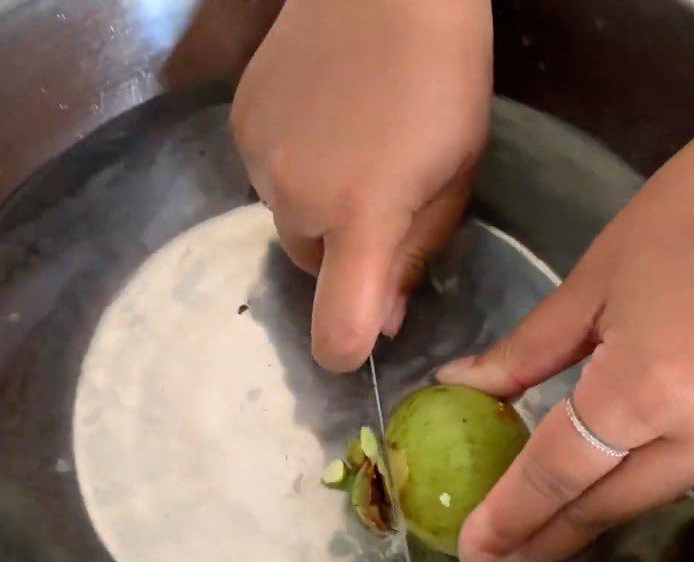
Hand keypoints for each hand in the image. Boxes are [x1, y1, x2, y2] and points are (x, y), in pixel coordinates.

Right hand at [232, 0, 492, 371]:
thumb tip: (381, 325)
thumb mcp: (455, 179)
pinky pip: (266, 179)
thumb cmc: (443, 79)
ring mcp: (259, 162)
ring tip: (349, 149)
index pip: (337, 327)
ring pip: (288, 222)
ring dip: (316, 210)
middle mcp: (299, 200)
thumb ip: (413, 259)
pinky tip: (319, 125)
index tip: (359, 337)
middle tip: (377, 198)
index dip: (344, 350)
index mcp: (363, 216)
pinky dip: (292, 171)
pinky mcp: (238, 130)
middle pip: (312, 267)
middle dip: (342, 254)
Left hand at [437, 122, 693, 561]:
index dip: (508, 519)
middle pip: (606, 505)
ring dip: (587, 520)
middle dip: (545, 539)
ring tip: (535, 535)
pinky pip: (685, 473)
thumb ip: (527, 349)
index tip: (472, 553)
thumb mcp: (599, 278)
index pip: (556, 476)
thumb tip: (462, 384)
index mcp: (646, 392)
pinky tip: (601, 490)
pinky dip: (634, 487)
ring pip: (648, 497)